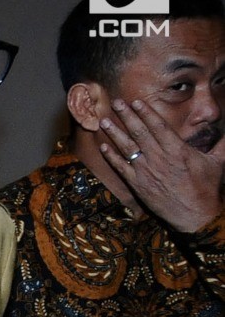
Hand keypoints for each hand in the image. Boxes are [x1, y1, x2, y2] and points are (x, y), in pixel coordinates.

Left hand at [99, 98, 224, 232]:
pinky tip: (103, 146)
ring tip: (104, 121)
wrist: (194, 215)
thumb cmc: (206, 188)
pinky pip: (121, 168)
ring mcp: (146, 171)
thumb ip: (223, 143)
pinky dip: (111, 157)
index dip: (146, 112)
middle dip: (127, 116)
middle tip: (116, 103)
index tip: (136, 101)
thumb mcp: (217, 162)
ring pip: (127, 148)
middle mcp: (159, 158)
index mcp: (177, 150)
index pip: (158, 126)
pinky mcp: (138, 185)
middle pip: (140, 132)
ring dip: (115, 133)